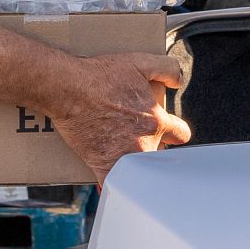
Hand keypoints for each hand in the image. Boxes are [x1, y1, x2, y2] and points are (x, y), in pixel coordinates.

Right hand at [50, 52, 191, 181]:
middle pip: (160, 154)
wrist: (68, 89)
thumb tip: (178, 82)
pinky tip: (116, 186)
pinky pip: (115, 185)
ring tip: (130, 158)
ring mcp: (125, 157)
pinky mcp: (103, 166)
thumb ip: (168, 68)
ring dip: (138, 166)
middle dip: (154, 148)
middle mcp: (145, 142)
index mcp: (157, 120)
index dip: (175, 131)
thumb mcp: (141, 62)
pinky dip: (116, 187)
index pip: (180, 134)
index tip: (168, 131)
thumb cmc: (101, 75)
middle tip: (138, 138)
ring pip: (141, 171)